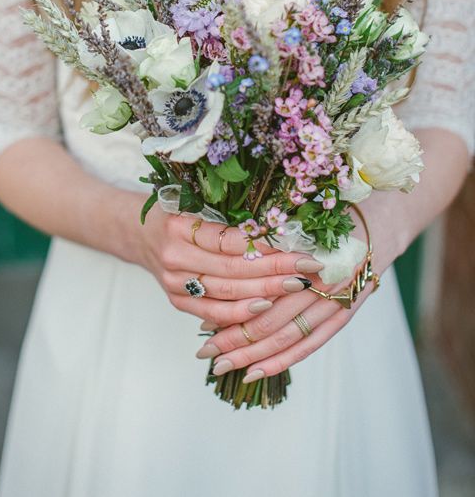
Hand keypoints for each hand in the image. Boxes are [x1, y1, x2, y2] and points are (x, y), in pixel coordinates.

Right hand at [138, 210, 325, 326]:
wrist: (137, 232)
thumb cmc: (175, 211)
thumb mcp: (195, 201)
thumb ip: (229, 214)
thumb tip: (280, 225)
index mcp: (179, 226)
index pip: (231, 241)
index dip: (267, 246)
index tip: (299, 245)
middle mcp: (175, 257)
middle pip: (234, 270)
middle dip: (276, 271)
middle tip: (309, 268)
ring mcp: (174, 284)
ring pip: (228, 294)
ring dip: (266, 292)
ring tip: (297, 286)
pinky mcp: (177, 301)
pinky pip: (214, 313)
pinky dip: (242, 312)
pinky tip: (266, 306)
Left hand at [196, 201, 400, 380]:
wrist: (383, 221)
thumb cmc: (332, 214)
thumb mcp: (298, 220)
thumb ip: (267, 241)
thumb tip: (223, 263)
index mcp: (303, 255)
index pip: (259, 294)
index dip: (229, 312)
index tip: (201, 323)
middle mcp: (319, 282)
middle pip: (269, 320)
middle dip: (234, 341)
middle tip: (205, 354)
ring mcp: (335, 300)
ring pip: (287, 337)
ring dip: (253, 356)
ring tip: (223, 368)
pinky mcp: (346, 312)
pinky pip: (313, 343)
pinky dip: (285, 360)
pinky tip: (259, 371)